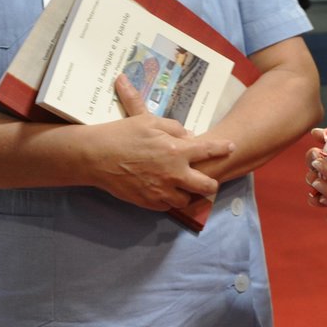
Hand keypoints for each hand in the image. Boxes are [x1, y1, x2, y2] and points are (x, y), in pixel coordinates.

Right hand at [81, 76, 225, 210]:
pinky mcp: (149, 202)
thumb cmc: (122, 134)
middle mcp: (174, 174)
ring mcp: (161, 191)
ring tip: (183, 186)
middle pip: (207, 186)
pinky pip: (167, 206)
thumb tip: (189, 136)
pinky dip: (169, 199)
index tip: (231, 148)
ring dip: (188, 193)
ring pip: (187, 200)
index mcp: (176, 151)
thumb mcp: (149, 120)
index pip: (208, 150)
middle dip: (211, 183)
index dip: (223, 149)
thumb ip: (174, 128)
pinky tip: (164, 191)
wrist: (96, 157)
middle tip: (207, 178)